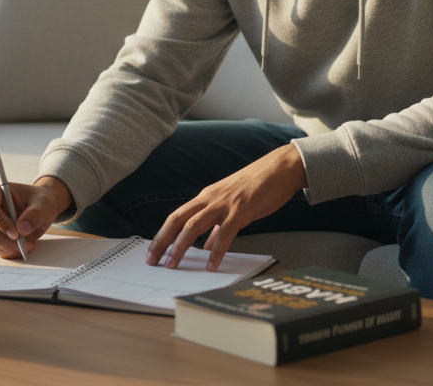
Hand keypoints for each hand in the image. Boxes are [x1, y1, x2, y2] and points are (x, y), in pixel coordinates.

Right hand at [0, 176, 73, 258]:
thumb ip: (35, 214)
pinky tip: (20, 247)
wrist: (40, 209)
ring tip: (27, 245)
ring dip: (6, 248)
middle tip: (25, 244)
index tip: (16, 234)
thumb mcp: (44, 204)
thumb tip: (22, 229)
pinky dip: (7, 252)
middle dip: (4, 241)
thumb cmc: (39, 201)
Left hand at [147, 143, 307, 271]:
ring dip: (180, 246)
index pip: (176, 217)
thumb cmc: (256, 187)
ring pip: (194, 225)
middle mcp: (209, 198)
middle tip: (152, 261)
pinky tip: (211, 265)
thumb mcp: (231, 205)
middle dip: (162, 241)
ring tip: (172, 264)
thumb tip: (207, 245)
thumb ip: (217, 226)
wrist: (279, 169)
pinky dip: (216, 250)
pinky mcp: (241, 209)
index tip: (152, 252)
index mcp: (205, 197)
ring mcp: (224, 203)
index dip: (162, 234)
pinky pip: (225, 232)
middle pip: (177, 220)